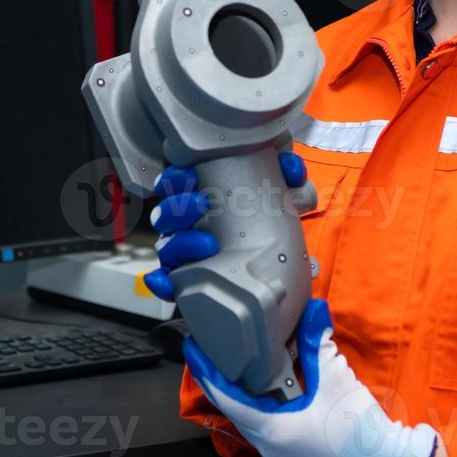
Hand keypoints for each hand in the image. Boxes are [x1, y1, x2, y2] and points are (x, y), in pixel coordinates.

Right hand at [141, 151, 308, 301]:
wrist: (277, 255)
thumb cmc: (265, 215)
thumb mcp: (278, 190)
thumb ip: (286, 176)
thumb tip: (293, 173)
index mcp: (197, 195)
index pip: (173, 183)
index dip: (175, 178)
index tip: (191, 174)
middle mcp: (185, 224)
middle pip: (165, 213)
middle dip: (179, 207)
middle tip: (202, 203)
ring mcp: (184, 252)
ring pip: (167, 246)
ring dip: (181, 243)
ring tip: (208, 244)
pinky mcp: (188, 280)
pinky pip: (168, 282)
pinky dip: (163, 283)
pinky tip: (166, 283)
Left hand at [184, 298, 438, 456]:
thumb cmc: (359, 429)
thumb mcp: (335, 378)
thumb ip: (318, 341)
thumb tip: (313, 307)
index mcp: (272, 430)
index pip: (225, 397)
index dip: (207, 370)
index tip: (193, 346)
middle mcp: (268, 444)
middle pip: (231, 405)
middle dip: (219, 375)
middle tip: (209, 344)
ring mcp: (277, 449)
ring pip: (246, 413)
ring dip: (238, 387)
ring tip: (228, 356)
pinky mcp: (288, 447)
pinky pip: (261, 419)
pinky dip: (256, 397)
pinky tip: (259, 377)